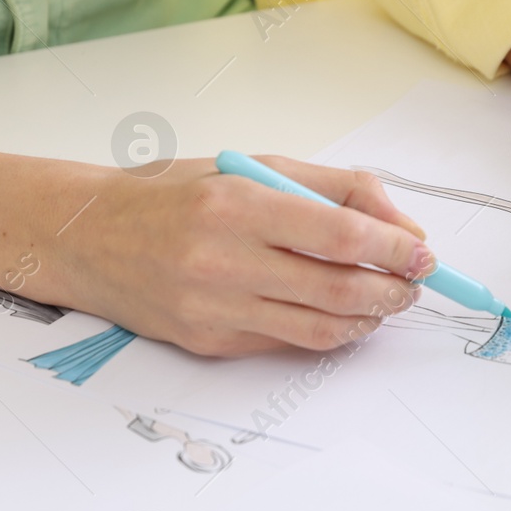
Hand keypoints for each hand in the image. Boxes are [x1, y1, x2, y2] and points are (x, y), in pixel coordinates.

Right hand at [56, 156, 431, 354]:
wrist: (87, 238)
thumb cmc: (170, 196)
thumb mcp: (249, 167)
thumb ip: (331, 188)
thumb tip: (400, 226)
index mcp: (235, 205)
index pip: (339, 236)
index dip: (393, 249)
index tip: (422, 252)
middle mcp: (222, 261)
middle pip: (338, 289)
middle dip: (392, 289)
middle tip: (414, 282)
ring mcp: (214, 309)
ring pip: (320, 328)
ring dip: (368, 318)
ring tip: (386, 300)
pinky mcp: (209, 342)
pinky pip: (287, 342)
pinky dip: (327, 331)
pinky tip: (341, 314)